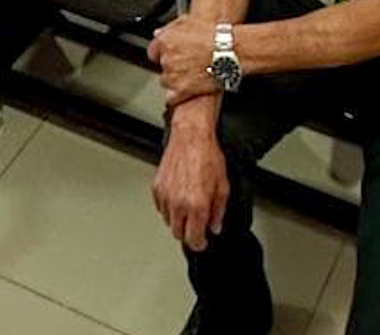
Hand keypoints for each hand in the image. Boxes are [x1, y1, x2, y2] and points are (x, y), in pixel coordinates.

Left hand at [147, 17, 220, 109]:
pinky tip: (187, 89)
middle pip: (162, 67)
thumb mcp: (191, 21)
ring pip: (166, 82)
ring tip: (191, 75)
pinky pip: (171, 98)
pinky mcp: (182, 91)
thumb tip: (158, 33)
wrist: (230, 51)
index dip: (163, 53)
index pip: (153, 52)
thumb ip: (172, 28)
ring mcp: (173, 76)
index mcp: (165, 41)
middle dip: (172, 66)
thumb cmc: (215, 36)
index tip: (170, 55)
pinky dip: (177, 96)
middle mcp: (166, 59)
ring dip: (175, 80)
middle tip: (187, 63)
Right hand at [152, 115, 229, 250]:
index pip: (193, 240)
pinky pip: (161, 207)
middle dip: (189, 231)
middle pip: (178, 233)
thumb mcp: (223, 186)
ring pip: (168, 221)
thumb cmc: (207, 156)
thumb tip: (215, 226)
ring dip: (178, 219)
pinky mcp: (157, 188)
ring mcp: (166, 196)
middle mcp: (179, 203)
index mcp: (197, 205)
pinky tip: (178, 196)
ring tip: (188, 205)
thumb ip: (219, 211)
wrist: (191, 136)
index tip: (202, 241)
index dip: (199, 243)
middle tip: (197, 222)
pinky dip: (168, 207)